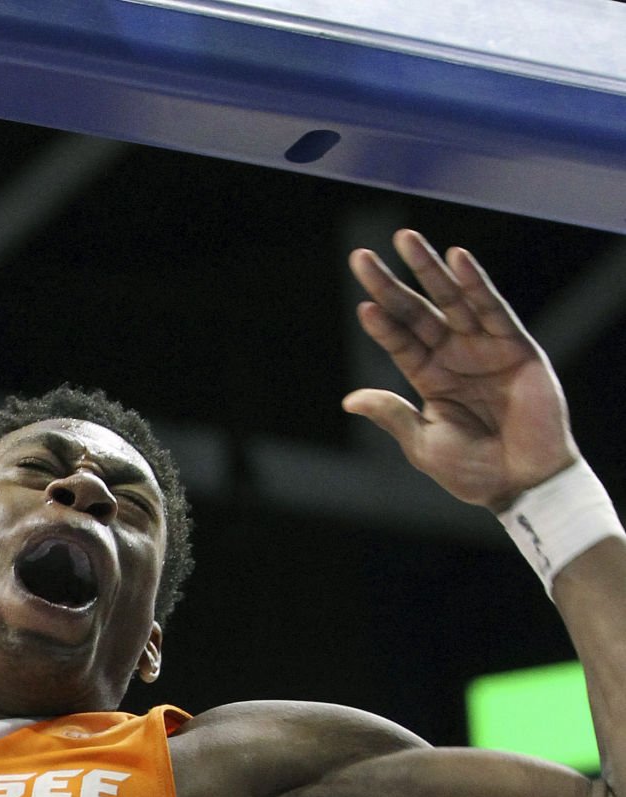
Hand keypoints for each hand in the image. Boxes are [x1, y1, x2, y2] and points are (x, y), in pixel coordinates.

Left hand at [345, 230, 577, 512]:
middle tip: (362, 255)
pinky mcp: (516, 347)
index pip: (399, 341)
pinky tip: (457, 258)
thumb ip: (392, 414)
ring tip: (404, 239)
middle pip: (417, 311)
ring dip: (428, 268)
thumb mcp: (423, 442)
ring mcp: (484, 348)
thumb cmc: (472, 470)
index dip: (381, 322)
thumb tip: (350, 399)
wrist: (521, 483)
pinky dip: (476, 283)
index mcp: (429, 378)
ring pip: (451, 299)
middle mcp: (454, 356)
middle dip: (391, 283)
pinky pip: (493, 309)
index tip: (361, 303)